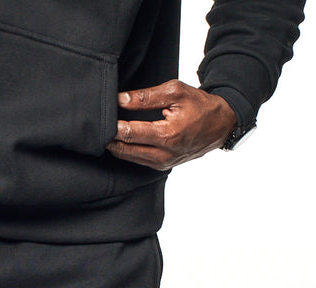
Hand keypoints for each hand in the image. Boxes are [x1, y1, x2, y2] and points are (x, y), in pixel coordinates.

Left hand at [107, 79, 236, 170]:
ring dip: (116, 147)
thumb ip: (145, 97)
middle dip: (109, 139)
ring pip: (129, 158)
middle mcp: (163, 154)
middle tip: (96, 126)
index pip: (130, 133)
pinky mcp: (161, 167)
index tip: (101, 117)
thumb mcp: (174, 92)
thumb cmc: (199, 106)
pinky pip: (137, 160)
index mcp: (167, 135)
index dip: (112, 126)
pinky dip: (126, 151)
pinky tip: (118, 141)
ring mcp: (162, 164)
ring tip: (103, 133)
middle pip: (125, 150)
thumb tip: (121, 100)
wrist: (219, 125)